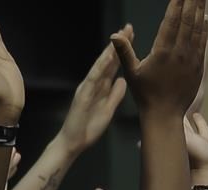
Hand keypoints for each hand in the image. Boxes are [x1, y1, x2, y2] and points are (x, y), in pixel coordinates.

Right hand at [58, 33, 129, 154]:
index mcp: (100, 86)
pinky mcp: (83, 95)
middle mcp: (93, 83)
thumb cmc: (89, 127)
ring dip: (110, 50)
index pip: (112, 66)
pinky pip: (93, 79)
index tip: (133, 38)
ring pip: (100, 65)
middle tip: (128, 28)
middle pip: (107, 60)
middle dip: (118, 44)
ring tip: (119, 36)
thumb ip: (115, 95)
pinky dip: (100, 67)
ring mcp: (87, 87)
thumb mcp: (108, 109)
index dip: (123, 52)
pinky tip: (107, 58)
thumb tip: (123, 81)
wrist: (74, 142)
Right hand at [117, 0, 207, 116]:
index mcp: (163, 52)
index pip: (172, 21)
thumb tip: (114, 35)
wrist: (166, 116)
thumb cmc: (145, 94)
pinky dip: (204, 30)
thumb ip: (124, 51)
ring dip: (200, 12)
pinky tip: (205, 18)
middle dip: (192, 2)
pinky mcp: (198, 68)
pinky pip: (202, 44)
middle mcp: (180, 54)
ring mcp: (191, 61)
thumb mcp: (131, 73)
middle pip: (188, 22)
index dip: (177, 4)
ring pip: (197, 31)